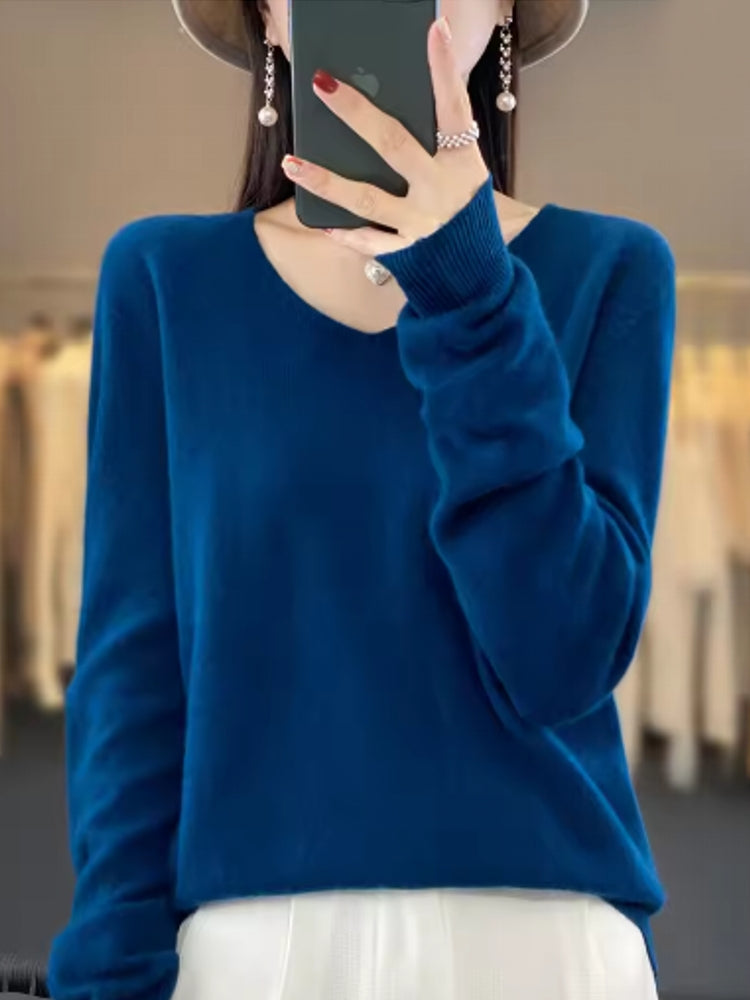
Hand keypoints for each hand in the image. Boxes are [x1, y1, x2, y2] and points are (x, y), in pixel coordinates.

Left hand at [280, 17, 488, 257]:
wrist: (474, 268)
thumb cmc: (462, 207)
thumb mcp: (462, 169)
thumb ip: (436, 139)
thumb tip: (387, 99)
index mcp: (462, 161)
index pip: (454, 107)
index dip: (445, 69)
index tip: (434, 30)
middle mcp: (441, 189)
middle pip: (393, 144)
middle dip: (356, 113)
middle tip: (322, 83)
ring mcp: (421, 222)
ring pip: (367, 198)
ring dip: (326, 181)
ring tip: (292, 163)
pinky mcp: (407, 250)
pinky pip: (370, 241)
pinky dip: (345, 233)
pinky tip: (320, 223)